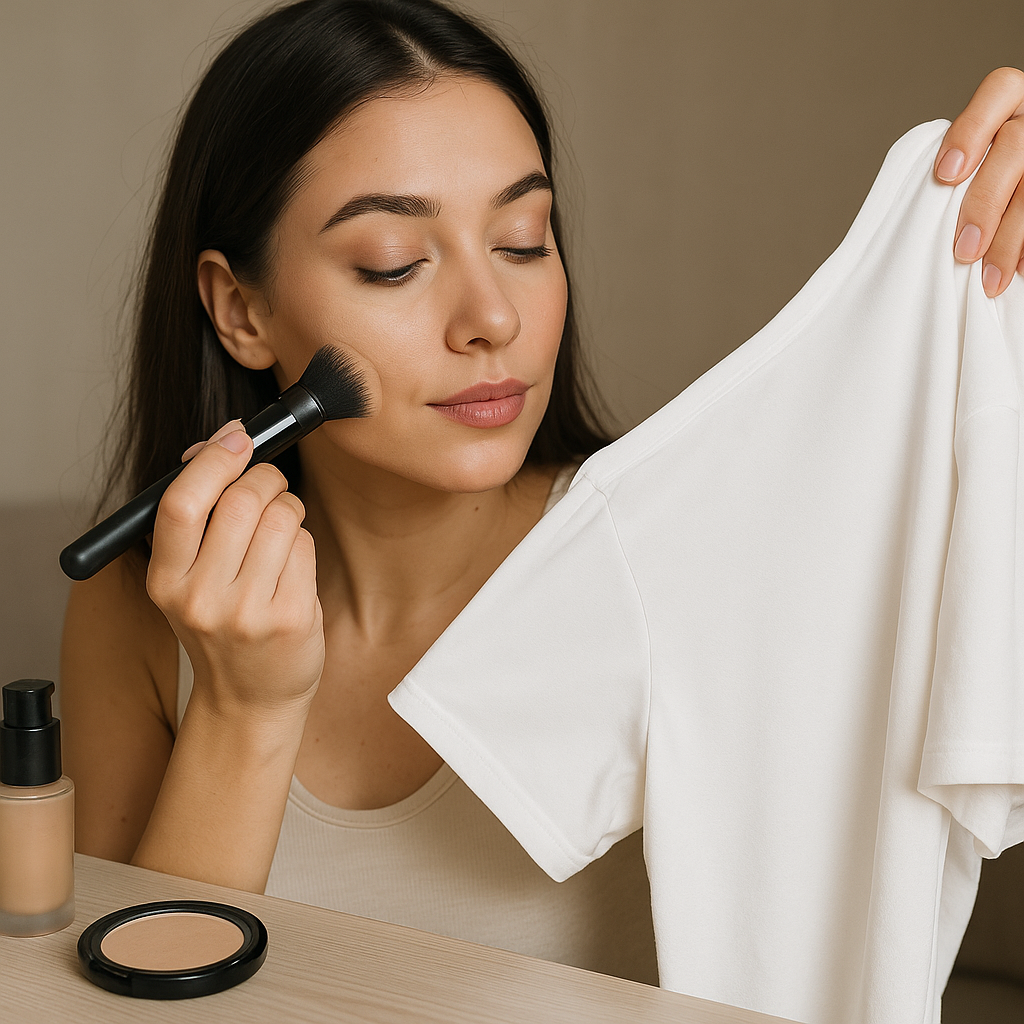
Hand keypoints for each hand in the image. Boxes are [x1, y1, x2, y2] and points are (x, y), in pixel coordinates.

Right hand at [147, 422, 324, 722]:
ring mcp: (247, 612)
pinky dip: (303, 541)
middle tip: (269, 487)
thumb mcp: (189, 579)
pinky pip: (305, 545)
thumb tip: (217, 444)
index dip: (213, 460)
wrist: (249, 698)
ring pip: (281, 517)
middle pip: (242, 501)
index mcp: (165, 581)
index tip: (236, 438)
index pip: (181, 503)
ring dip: (288, 508)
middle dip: (265, 478)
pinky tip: (292, 565)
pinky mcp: (290, 618)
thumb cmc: (223, 628)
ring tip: (282, 529)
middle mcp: (200, 598)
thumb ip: (197, 516)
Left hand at [935, 67, 1023, 296]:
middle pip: (1016, 146)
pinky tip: (1020, 270)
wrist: (1012, 194)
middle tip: (964, 250)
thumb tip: (903, 219)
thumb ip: (953, 175)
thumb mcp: (967, 171)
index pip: (1000, 89)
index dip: (972, 129)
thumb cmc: (977, 192)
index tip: (944, 177)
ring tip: (989, 280)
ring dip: (1012, 236)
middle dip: (986, 202)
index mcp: (1013, 103)